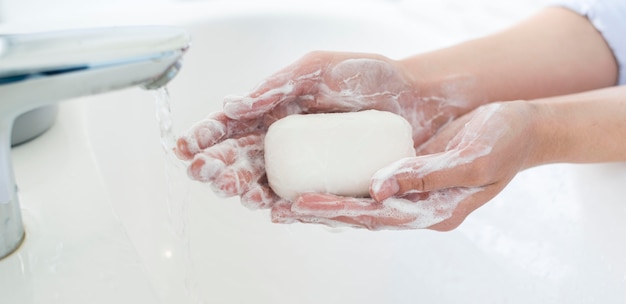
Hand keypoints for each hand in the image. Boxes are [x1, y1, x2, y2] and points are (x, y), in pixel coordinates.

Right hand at [176, 51, 470, 208]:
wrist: (416, 96)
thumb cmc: (369, 75)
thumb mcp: (317, 69)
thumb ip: (275, 87)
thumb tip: (230, 106)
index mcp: (275, 110)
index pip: (231, 127)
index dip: (206, 138)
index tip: (184, 148)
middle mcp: (285, 140)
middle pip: (241, 160)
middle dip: (218, 169)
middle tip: (208, 174)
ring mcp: (307, 164)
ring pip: (264, 183)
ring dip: (244, 190)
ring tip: (237, 191)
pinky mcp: (330, 182)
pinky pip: (300, 198)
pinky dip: (282, 206)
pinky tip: (271, 209)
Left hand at [272, 101, 539, 229]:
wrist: (524, 127)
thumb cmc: (504, 141)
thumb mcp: (471, 158)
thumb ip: (426, 175)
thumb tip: (379, 187)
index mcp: (435, 212)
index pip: (376, 217)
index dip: (337, 211)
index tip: (301, 206)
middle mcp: (420, 207)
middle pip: (362, 215)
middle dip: (321, 212)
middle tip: (279, 208)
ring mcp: (414, 192)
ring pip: (362, 202)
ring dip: (327, 201)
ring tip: (287, 201)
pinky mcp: (410, 173)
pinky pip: (371, 182)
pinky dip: (344, 183)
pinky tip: (320, 178)